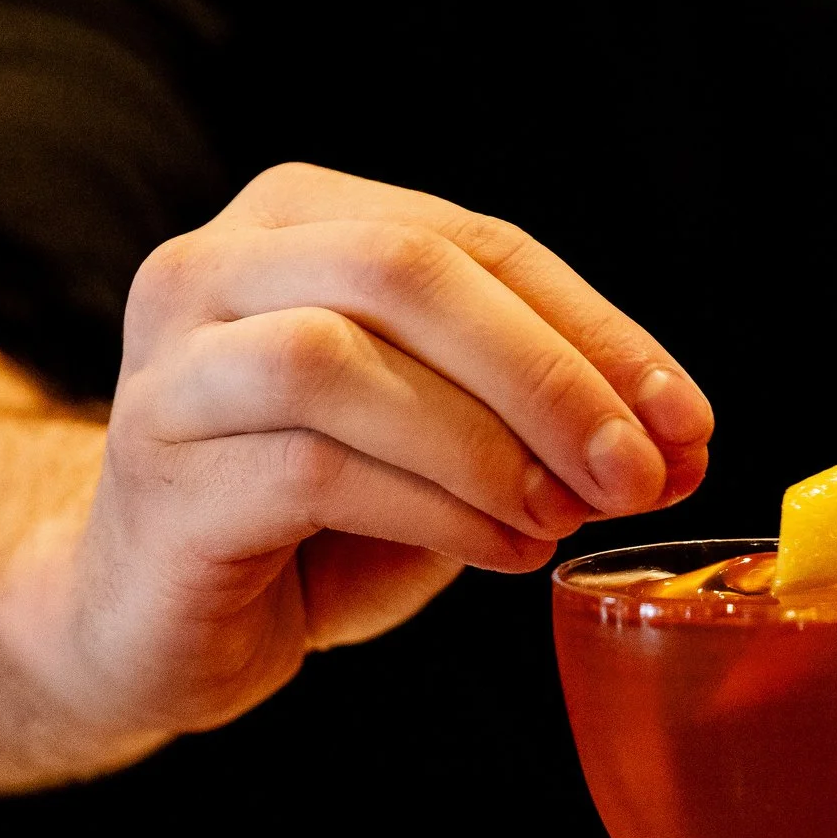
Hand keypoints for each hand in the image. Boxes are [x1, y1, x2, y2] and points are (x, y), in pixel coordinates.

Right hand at [28, 162, 714, 734]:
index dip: (596, 329)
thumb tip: (680, 443)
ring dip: (483, 444)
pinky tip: (503, 552)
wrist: (149, 618)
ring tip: (561, 518)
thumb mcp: (447, 451)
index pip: (475, 242)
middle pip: (403, 270)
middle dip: (546, 373)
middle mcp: (216, 265)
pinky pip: (312, 468)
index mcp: (298, 219)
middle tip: (637, 470)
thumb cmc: (311, 519)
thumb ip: (544, 431)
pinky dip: (435, 511)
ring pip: (340, 359)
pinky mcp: (159, 472)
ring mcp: (171, 365)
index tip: (687, 421)